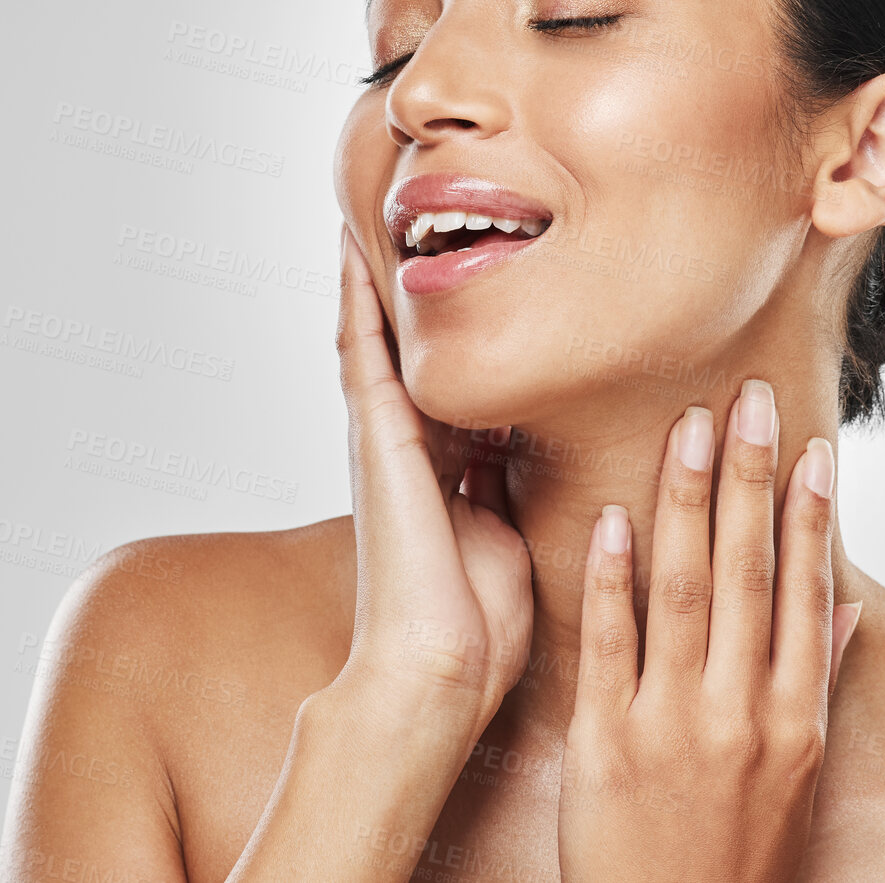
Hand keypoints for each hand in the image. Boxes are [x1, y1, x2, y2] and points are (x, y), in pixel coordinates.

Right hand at [333, 225, 533, 726]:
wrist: (440, 666)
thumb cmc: (478, 621)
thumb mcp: (507, 532)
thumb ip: (509, 487)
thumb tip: (531, 451)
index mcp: (445, 472)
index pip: (449, 387)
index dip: (457, 338)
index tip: (471, 283)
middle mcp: (408, 449)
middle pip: (404, 354)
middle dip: (406, 298)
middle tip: (406, 227)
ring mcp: (384, 441)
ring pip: (373, 341)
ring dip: (373, 283)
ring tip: (371, 219)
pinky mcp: (374, 437)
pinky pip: (360, 352)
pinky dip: (356, 300)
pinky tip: (353, 252)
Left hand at [557, 380, 861, 881]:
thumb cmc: (739, 859)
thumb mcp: (799, 782)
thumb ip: (818, 686)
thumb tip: (844, 611)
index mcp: (795, 720)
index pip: (807, 594)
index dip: (810, 515)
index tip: (812, 447)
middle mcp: (742, 713)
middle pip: (749, 572)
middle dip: (748, 479)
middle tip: (746, 400)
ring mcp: (672, 725)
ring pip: (684, 590)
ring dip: (686, 501)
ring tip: (687, 428)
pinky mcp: (604, 742)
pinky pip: (609, 645)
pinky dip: (611, 577)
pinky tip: (613, 516)